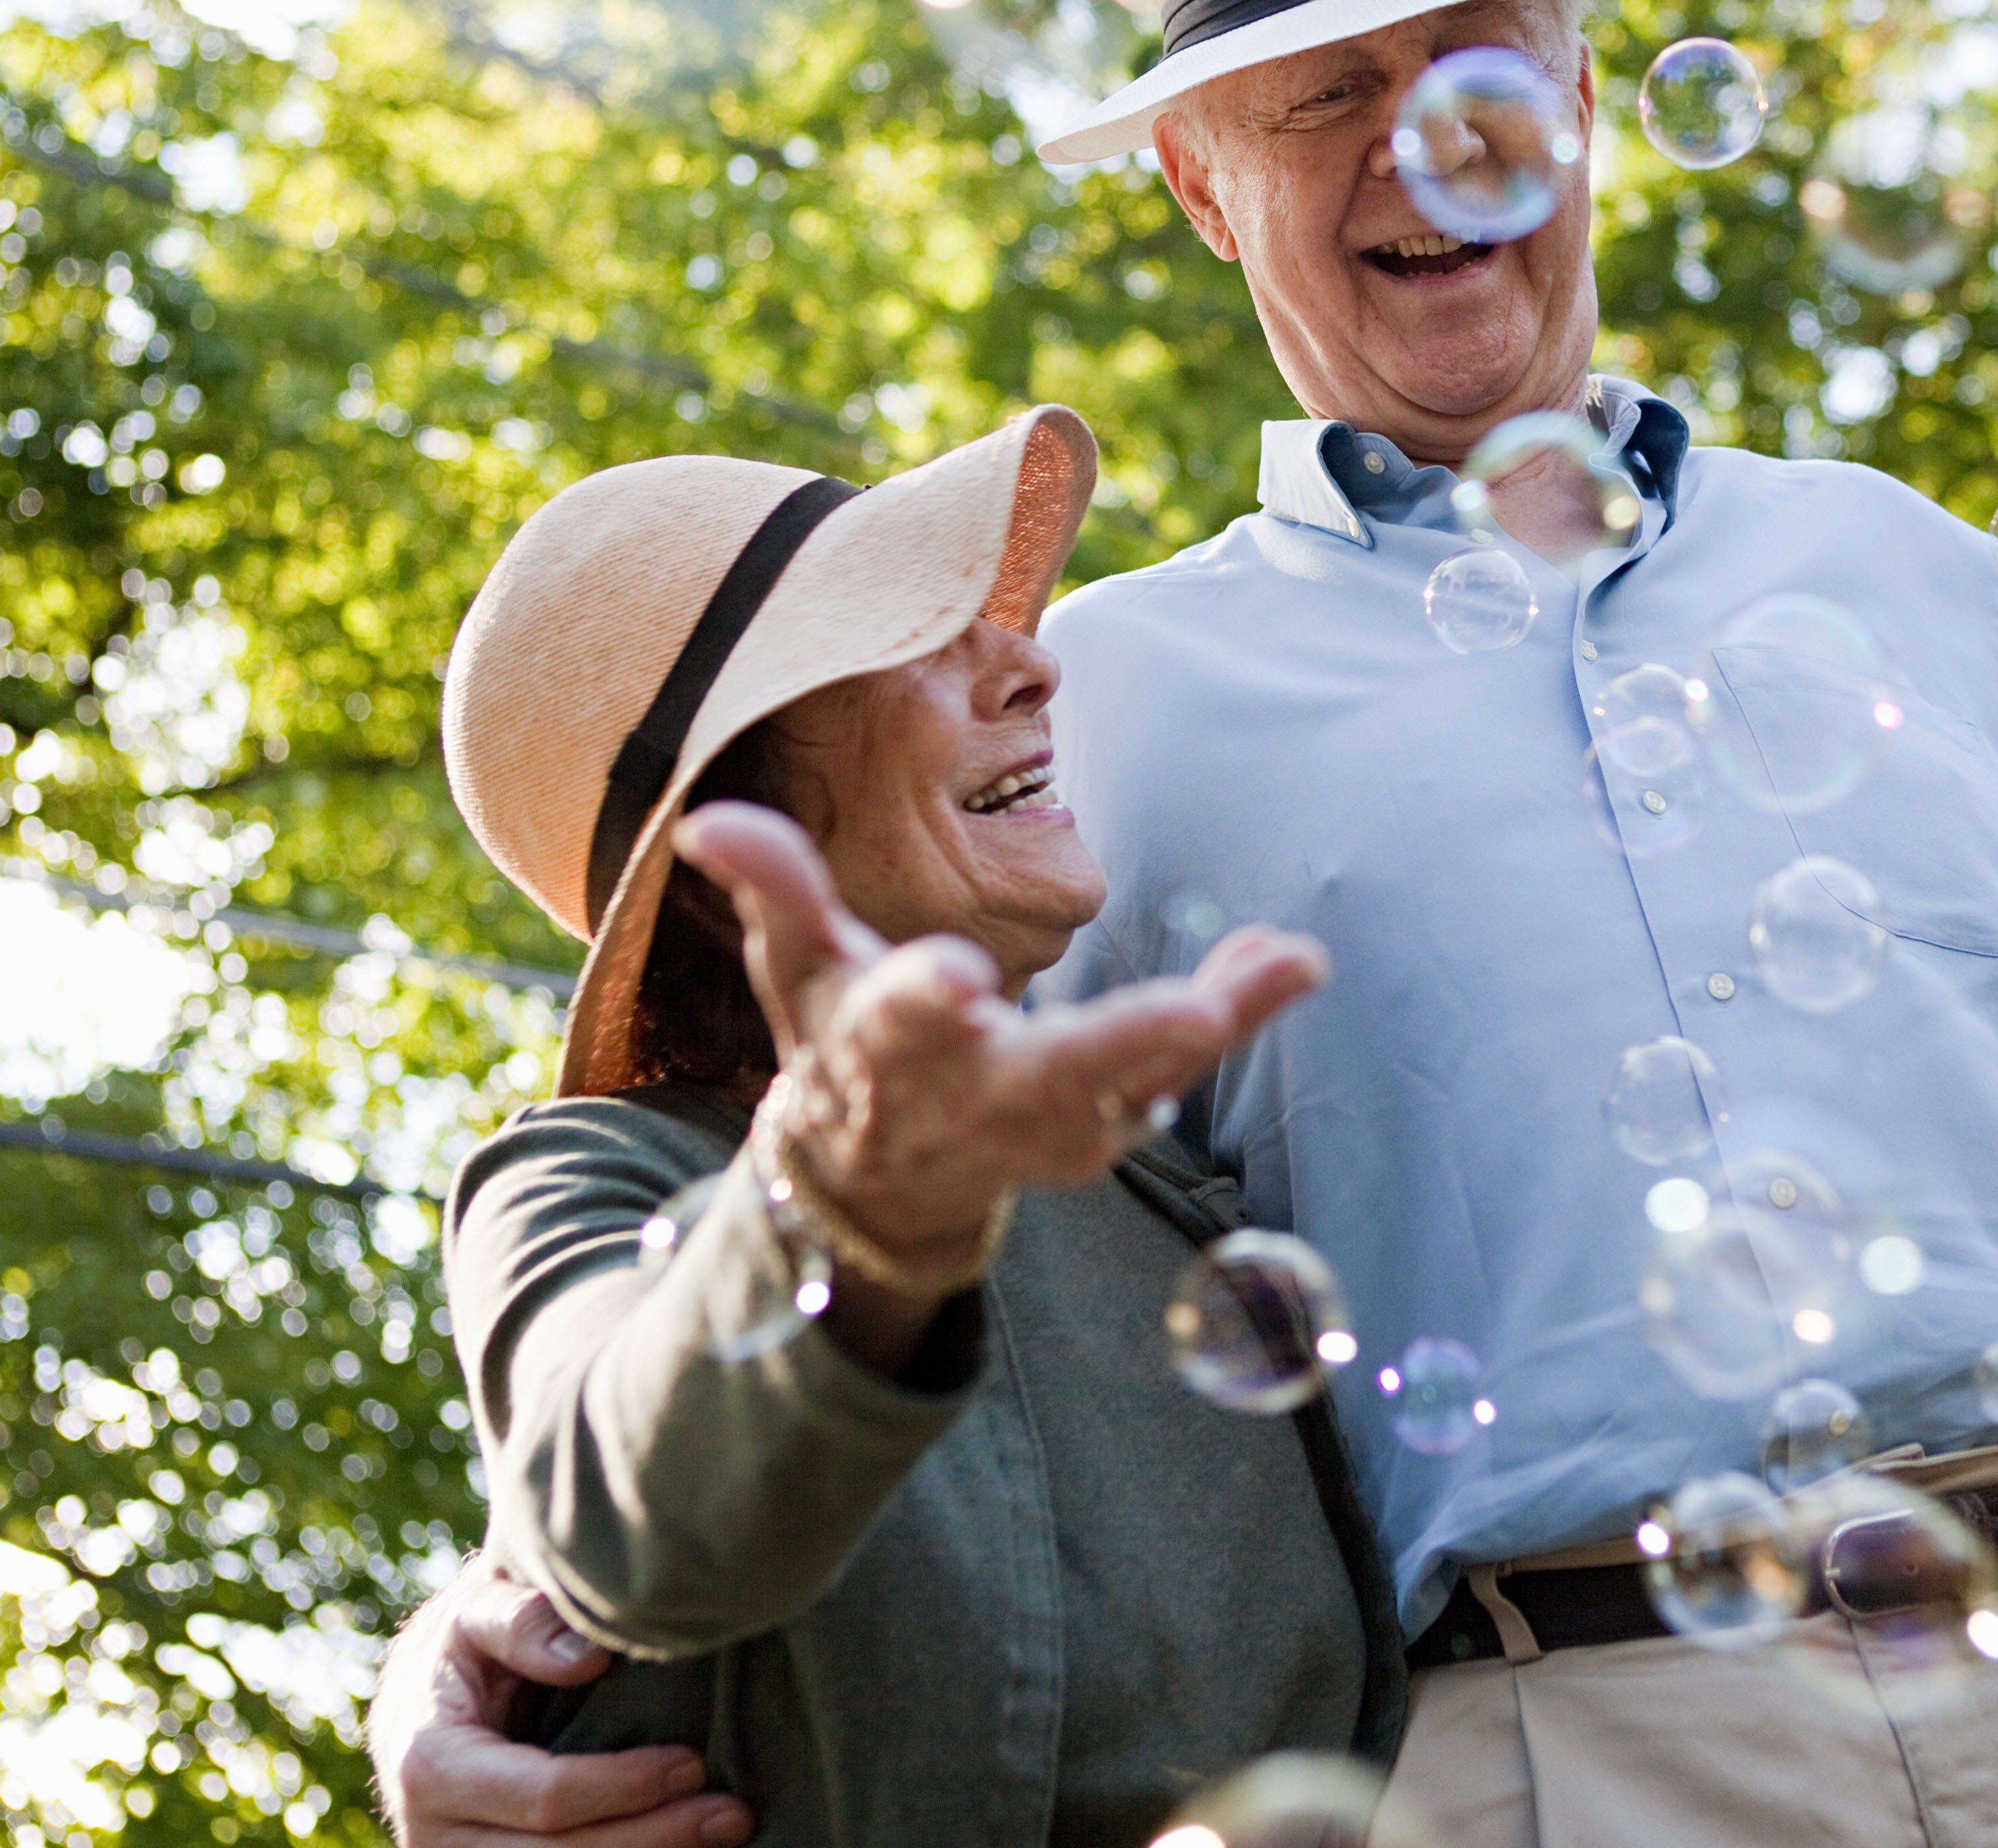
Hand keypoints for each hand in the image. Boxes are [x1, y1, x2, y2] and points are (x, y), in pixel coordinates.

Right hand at [370, 1552, 752, 1847]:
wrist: (416, 1704)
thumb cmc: (458, 1648)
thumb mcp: (472, 1612)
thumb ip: (518, 1620)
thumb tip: (588, 1656)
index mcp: (430, 1767)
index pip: (543, 1796)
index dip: (623, 1787)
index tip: (692, 1763)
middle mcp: (434, 1836)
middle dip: (653, 1840)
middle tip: (732, 1814)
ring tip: (724, 1835)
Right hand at [673, 802, 1328, 1276]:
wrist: (876, 1176)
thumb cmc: (837, 1042)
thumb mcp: (797, 970)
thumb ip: (775, 890)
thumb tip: (709, 821)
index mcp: (888, 1049)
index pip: (898, 1024)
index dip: (923, 1000)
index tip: (954, 978)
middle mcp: (974, 1097)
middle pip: (1051, 1076)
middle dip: (1120, 1045)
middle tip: (1194, 1015)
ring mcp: (1047, 1126)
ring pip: (1140, 1077)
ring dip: (1218, 1017)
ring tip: (1288, 962)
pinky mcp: (1101, 1129)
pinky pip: (1176, 1070)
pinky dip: (1235, 1012)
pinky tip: (1288, 963)